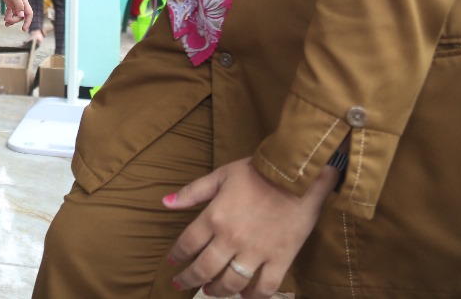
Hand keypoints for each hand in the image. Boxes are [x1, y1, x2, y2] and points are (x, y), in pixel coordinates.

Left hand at [0, 0, 34, 29]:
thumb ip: (19, 5)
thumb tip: (22, 16)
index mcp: (24, 0)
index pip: (29, 13)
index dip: (28, 22)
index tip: (23, 29)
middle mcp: (20, 2)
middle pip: (21, 15)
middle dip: (15, 20)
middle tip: (7, 22)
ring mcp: (14, 1)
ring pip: (16, 14)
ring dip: (12, 19)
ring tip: (6, 23)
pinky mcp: (8, 0)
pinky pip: (10, 11)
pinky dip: (8, 15)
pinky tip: (5, 19)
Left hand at [166, 157, 335, 297]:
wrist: (295, 176)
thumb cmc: (255, 173)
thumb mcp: (219, 176)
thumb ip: (192, 192)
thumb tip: (165, 202)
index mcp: (214, 217)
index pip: (187, 244)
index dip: (177, 255)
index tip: (172, 262)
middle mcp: (231, 239)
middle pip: (204, 268)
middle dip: (188, 279)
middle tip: (181, 284)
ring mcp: (256, 252)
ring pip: (232, 282)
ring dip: (218, 290)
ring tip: (210, 290)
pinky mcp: (280, 259)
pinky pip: (265, 286)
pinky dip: (254, 296)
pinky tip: (245, 295)